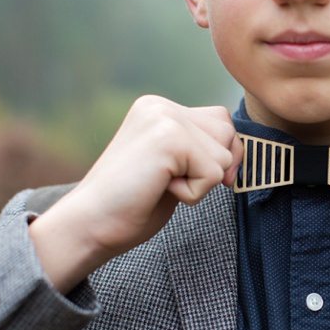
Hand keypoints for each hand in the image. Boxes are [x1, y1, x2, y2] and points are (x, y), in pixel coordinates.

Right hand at [29, 95, 241, 291]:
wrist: (89, 224)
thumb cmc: (131, 204)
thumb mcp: (173, 167)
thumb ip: (199, 149)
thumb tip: (240, 150)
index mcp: (158, 108)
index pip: (220, 121)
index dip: (215, 156)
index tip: (179, 177)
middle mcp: (160, 105)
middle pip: (228, 132)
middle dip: (212, 167)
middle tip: (168, 182)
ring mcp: (164, 118)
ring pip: (224, 155)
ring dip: (201, 183)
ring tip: (162, 185)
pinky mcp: (169, 138)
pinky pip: (214, 173)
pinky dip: (193, 194)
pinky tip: (159, 191)